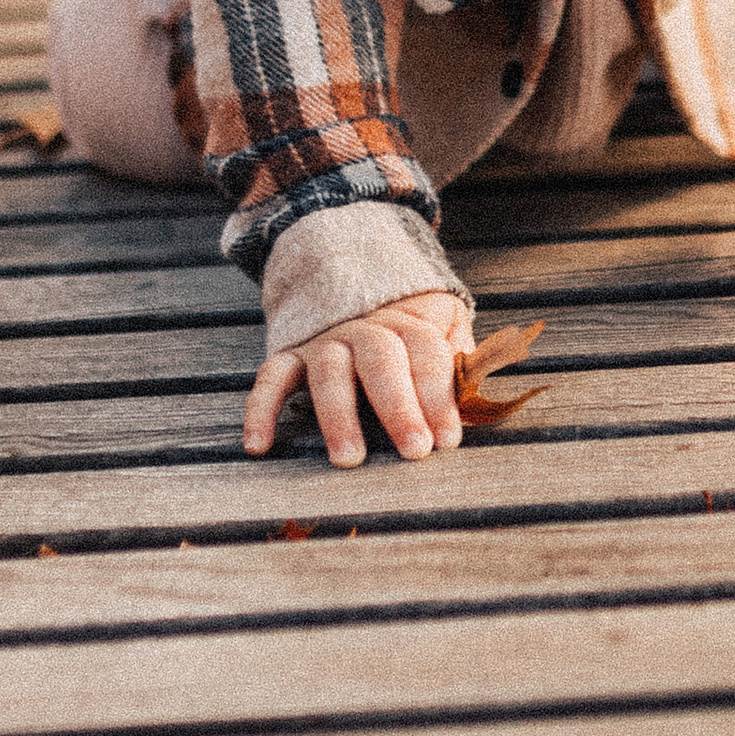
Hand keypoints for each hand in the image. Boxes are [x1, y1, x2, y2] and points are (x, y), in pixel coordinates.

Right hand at [244, 288, 472, 465]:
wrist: (353, 275)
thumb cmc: (409, 328)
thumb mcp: (445, 324)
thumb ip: (460, 358)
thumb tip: (476, 397)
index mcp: (408, 322)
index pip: (427, 354)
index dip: (439, 395)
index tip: (448, 439)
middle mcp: (365, 328)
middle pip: (381, 360)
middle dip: (399, 406)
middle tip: (415, 451)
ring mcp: (324, 340)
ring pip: (329, 371)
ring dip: (338, 416)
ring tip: (349, 459)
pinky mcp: (289, 353)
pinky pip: (270, 377)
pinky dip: (260, 409)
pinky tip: (258, 446)